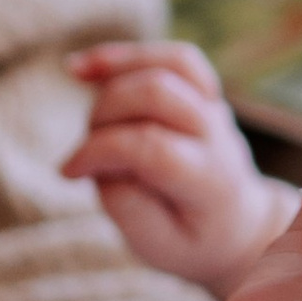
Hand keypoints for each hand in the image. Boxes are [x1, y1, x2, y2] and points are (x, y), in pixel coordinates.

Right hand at [62, 41, 296, 299]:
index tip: (68, 172)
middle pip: (159, 94)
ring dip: (119, 67)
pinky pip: (175, 58)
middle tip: (84, 150)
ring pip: (172, 64)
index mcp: (210, 182)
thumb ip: (127, 206)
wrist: (233, 228)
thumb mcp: (157, 246)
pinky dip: (133, 54)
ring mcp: (215, 109)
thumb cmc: (189, 240)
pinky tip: (89, 65)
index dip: (101, 151)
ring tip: (74, 74)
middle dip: (105, 112)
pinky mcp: (203, 94)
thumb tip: (101, 161)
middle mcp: (217, 137)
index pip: (153, 147)